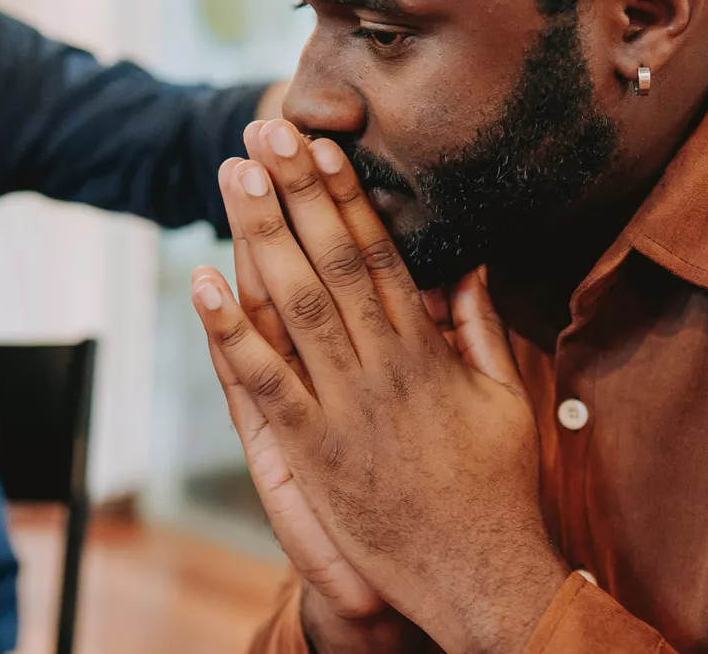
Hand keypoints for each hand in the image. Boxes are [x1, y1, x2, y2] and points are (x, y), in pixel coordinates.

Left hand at [191, 120, 566, 653]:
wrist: (482, 577)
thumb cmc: (496, 490)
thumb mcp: (505, 400)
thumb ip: (478, 329)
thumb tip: (464, 265)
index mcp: (426, 351)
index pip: (379, 254)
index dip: (346, 196)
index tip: (322, 145)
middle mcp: (383, 368)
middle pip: (331, 261)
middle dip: (295, 192)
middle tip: (264, 131)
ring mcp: (344, 408)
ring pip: (295, 305)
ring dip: (260, 235)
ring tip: (233, 175)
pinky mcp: (312, 452)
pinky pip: (262, 382)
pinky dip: (230, 331)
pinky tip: (202, 283)